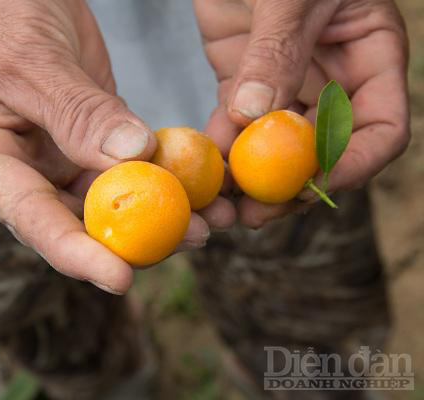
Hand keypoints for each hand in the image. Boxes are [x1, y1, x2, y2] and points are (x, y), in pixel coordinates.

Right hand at [0, 0, 233, 293]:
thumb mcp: (28, 59)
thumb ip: (76, 112)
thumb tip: (132, 158)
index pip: (29, 218)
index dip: (76, 253)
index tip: (121, 277)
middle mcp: (19, 169)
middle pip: (75, 221)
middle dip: (133, 239)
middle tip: (192, 237)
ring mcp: (54, 156)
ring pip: (108, 200)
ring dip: (158, 211)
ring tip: (212, 216)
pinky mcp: (86, 139)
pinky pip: (125, 167)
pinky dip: (160, 177)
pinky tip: (197, 185)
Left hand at [194, 0, 409, 227]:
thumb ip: (278, 51)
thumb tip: (256, 118)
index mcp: (369, 55)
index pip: (379, 129)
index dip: (352, 165)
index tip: (309, 187)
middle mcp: (331, 77)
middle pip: (321, 151)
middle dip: (289, 186)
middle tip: (254, 214)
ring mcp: (285, 82)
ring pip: (273, 147)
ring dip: (248, 179)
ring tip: (221, 205)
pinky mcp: (242, 81)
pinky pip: (234, 125)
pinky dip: (219, 149)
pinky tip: (202, 169)